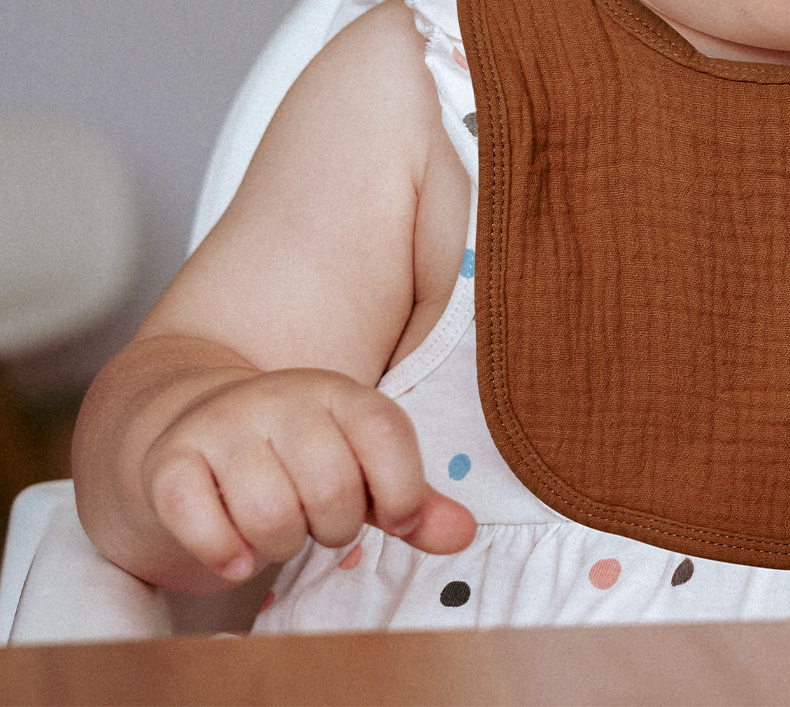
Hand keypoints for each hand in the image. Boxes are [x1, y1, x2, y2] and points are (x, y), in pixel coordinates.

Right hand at [142, 367, 475, 583]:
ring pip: (269, 513)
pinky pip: (201, 522)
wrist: (188, 423)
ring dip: (278, 546)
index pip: (387, 434)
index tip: (392, 514)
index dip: (402, 492)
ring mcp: (224, 425)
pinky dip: (223, 553)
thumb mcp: (358, 464)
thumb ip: (411, 500)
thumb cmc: (292, 455)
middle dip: (333, 528)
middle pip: (331, 487)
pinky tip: (235, 554)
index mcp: (340, 392)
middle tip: (317, 521)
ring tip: (276, 532)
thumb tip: (462, 534)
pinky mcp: (170, 462)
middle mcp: (283, 397)